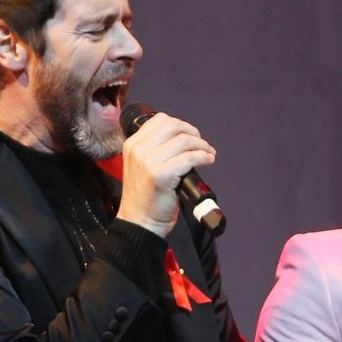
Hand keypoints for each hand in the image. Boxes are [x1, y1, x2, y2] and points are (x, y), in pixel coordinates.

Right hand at [115, 109, 215, 238]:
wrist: (140, 222)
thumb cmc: (145, 197)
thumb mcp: (141, 165)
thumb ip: (154, 149)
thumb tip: (182, 137)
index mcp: (132, 144)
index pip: (160, 120)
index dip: (181, 125)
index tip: (190, 136)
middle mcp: (138, 150)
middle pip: (173, 125)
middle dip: (193, 132)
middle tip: (202, 144)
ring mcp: (148, 162)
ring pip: (184, 140)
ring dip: (202, 145)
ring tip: (208, 154)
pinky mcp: (161, 175)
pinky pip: (189, 158)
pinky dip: (203, 156)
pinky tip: (208, 161)